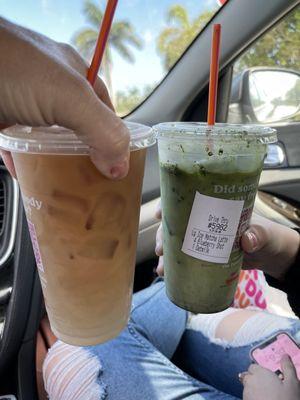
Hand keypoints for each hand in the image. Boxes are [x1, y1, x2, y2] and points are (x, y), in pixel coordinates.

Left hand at [0, 17, 129, 179]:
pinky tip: (30, 176)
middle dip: (85, 158)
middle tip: (91, 186)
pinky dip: (26, 162)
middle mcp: (51, 90)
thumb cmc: (11, 66)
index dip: (113, 141)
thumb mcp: (68, 97)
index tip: (115, 171)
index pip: (105, 113)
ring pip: (49, 141)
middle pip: (78, 130)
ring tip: (65, 189)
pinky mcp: (2, 119)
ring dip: (57, 164)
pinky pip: (19, 145)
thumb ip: (101, 130)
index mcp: (75, 78)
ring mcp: (24, 105)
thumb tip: (121, 166)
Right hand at [155, 201, 298, 279]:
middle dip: (164, 235)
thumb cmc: (268, 236)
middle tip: (160, 249)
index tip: (160, 213)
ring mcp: (204, 240)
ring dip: (166, 255)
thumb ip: (258, 234)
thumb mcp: (265, 233)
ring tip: (162, 269)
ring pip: (178, 243)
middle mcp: (205, 222)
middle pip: (177, 224)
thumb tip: (247, 240)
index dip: (171, 205)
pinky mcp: (206, 256)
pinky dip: (175, 267)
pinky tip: (168, 275)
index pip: (189, 201)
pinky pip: (186, 259)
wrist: (272, 255)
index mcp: (215, 209)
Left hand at [241, 356, 299, 399]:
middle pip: (248, 376)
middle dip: (255, 379)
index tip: (270, 377)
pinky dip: (253, 397)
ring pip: (247, 387)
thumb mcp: (292, 384)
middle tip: (268, 387)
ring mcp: (245, 393)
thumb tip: (285, 356)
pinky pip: (247, 397)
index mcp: (259, 373)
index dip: (261, 371)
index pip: (253, 367)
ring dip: (254, 389)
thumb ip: (288, 367)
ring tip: (267, 396)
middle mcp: (249, 381)